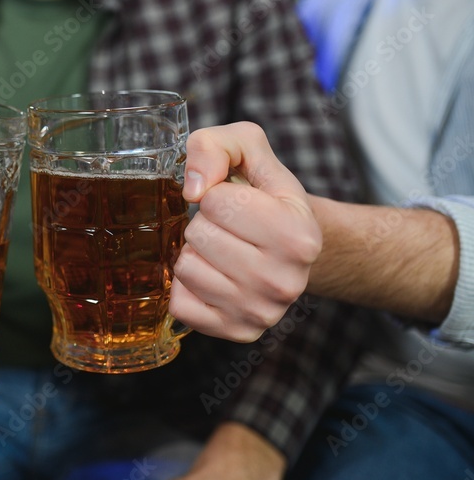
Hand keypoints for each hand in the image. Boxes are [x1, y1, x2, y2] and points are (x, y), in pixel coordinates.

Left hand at [170, 122, 321, 341]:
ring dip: (194, 253)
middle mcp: (286, 281)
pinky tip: (212, 277)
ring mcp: (263, 313)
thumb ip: (215, 146)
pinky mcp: (238, 333)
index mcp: (298, 235)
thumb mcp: (247, 149)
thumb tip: (192, 188)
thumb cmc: (262, 193)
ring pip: (186, 269)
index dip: (216, 195)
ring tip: (221, 251)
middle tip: (228, 229)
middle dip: (204, 224)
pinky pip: (179, 304)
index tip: (236, 202)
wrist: (290, 245)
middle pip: (199, 235)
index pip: (216, 202)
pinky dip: (185, 286)